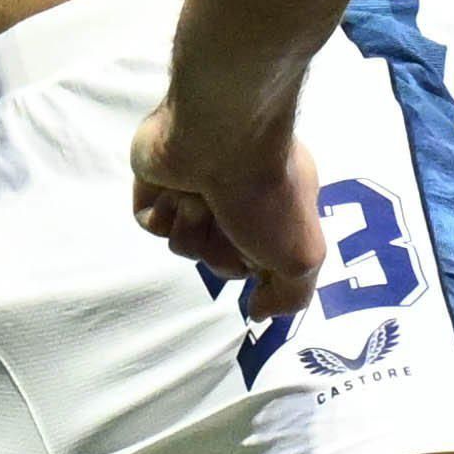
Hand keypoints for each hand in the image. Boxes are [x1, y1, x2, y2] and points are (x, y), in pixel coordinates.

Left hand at [132, 93, 319, 330]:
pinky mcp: (156, 181)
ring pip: (183, 243)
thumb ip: (290, 296)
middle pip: (216, 257)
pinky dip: (164, 213)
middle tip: (229, 221)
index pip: (254, 262)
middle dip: (219, 249)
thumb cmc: (266, 196)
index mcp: (272, 206)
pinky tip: (176, 190)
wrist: (219, 141)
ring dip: (193, 227)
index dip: (251, 265)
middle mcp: (234, 196)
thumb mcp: (302, 257)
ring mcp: (194, 186)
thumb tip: (257, 311)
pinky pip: (151, 223)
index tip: (255, 251)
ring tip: (202, 197)